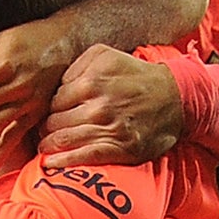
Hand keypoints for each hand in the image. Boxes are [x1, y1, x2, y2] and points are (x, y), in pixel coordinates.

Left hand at [38, 45, 182, 167]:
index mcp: (92, 81)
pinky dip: (64, 161)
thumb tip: (56, 84)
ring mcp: (109, 128)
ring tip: (44, 147)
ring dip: (49, 146)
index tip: (50, 114)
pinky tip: (51, 163)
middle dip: (46, 128)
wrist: (175, 98)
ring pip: (66, 139)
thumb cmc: (136, 76)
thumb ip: (77, 65)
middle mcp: (98, 105)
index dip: (49, 109)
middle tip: (44, 132)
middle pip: (56, 122)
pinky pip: (85, 156)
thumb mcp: (106, 55)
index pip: (54, 101)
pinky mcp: (121, 147)